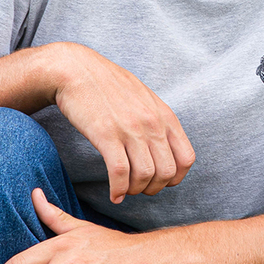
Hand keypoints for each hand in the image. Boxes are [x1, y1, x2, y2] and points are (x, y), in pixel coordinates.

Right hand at [50, 44, 194, 203]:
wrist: (76, 70)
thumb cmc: (108, 85)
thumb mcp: (144, 98)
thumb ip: (157, 120)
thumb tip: (163, 146)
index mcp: (164, 116)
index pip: (186, 158)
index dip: (175, 177)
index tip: (159, 181)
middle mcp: (152, 123)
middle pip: (167, 172)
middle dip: (154, 188)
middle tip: (139, 188)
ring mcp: (130, 129)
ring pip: (145, 176)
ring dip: (135, 190)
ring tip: (125, 190)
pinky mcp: (106, 135)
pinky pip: (120, 173)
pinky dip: (118, 190)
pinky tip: (113, 194)